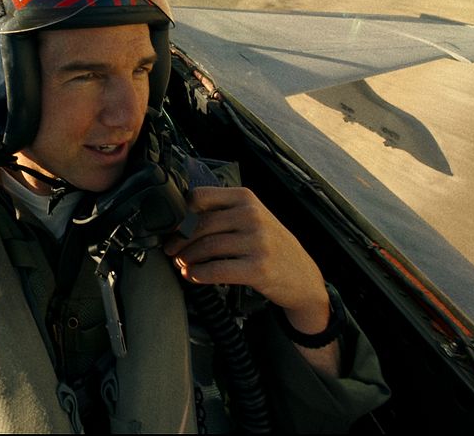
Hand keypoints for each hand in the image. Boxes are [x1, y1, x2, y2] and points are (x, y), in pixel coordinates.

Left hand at [162, 187, 332, 333]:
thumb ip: (224, 212)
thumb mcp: (253, 218)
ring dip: (186, 258)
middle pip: (199, 224)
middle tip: (171, 250)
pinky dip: (198, 274)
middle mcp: (252, 216)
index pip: (200, 196)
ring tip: (182, 264)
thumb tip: (181, 219)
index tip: (172, 227)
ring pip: (206, 247)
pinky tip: (193, 275)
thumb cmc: (272, 246)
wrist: (303, 276)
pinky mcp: (257, 269)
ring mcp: (257, 242)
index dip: (180, 213)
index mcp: (246, 198)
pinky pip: (216, 270)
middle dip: (178, 240)